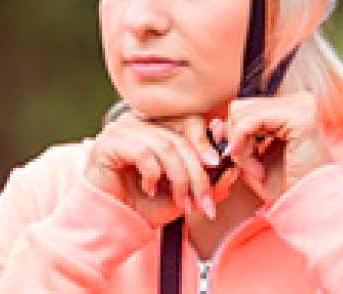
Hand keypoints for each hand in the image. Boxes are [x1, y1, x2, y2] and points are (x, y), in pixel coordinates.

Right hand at [85, 111, 236, 227]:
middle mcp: (138, 121)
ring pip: (165, 146)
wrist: (112, 222)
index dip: (204, 141)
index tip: (217, 166)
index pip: (187, 120)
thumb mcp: (183, 193)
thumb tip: (233, 169)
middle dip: (197, 172)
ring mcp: (121, 129)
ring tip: (181, 201)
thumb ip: (206, 180)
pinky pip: (143, 152)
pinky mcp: (108, 143)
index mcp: (156, 125)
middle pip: (180, 138)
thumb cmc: (144, 205)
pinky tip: (148, 189)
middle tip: (204, 200)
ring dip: (179, 179)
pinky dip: (153, 174)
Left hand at [213, 92, 331, 202]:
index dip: (232, 132)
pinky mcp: (299, 117)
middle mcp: (298, 100)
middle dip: (236, 140)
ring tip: (257, 171)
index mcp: (290, 107)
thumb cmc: (285, 186)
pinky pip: (250, 122)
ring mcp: (301, 105)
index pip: (244, 107)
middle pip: (240, 107)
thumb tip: (216, 123)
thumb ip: (236, 138)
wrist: (311, 208)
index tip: (234, 158)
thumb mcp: (253, 157)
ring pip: (242, 114)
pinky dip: (244, 147)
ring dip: (241, 147)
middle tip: (249, 169)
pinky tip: (256, 170)